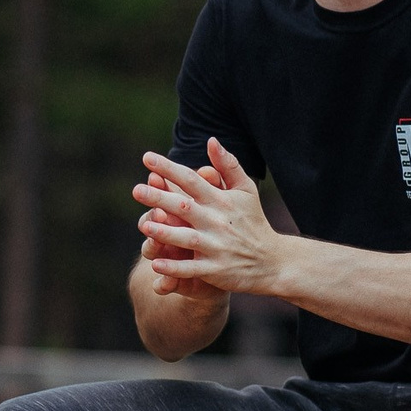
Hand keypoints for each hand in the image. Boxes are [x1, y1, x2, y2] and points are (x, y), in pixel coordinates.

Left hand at [133, 139, 283, 297]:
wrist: (273, 261)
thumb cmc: (253, 221)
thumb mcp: (246, 190)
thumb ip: (228, 165)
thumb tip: (211, 140)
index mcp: (220, 200)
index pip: (191, 180)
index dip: (169, 168)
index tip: (146, 158)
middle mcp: (216, 221)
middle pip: (184, 207)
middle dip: (160, 198)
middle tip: (136, 190)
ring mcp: (216, 246)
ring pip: (187, 238)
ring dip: (166, 232)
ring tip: (144, 225)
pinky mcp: (215, 269)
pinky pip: (192, 269)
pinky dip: (175, 268)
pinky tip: (156, 265)